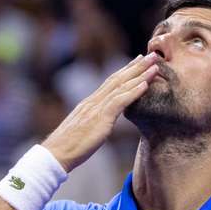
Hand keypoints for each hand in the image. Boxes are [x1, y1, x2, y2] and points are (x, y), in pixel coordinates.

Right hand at [42, 52, 159, 171]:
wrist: (56, 154)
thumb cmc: (68, 147)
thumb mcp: (83, 129)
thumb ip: (93, 121)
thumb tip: (101, 121)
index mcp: (89, 103)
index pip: (110, 81)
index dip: (125, 70)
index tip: (137, 61)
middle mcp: (93, 101)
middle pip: (118, 78)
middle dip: (136, 66)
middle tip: (152, 55)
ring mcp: (96, 108)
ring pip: (121, 86)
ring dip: (140, 74)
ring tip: (155, 65)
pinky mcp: (100, 118)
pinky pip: (119, 102)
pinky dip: (133, 92)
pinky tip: (145, 84)